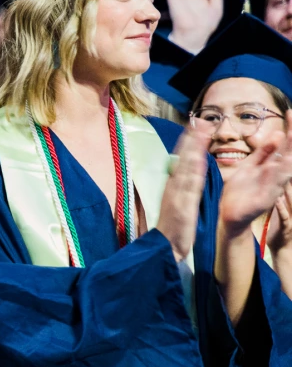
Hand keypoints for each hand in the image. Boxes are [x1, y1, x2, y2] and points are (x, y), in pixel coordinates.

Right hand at [158, 126, 210, 260]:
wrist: (165, 247)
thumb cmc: (172, 229)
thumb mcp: (175, 205)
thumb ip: (178, 190)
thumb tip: (182, 176)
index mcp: (173, 186)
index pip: (181, 160)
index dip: (187, 143)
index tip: (194, 127)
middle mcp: (174, 186)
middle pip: (183, 158)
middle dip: (191, 139)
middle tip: (199, 119)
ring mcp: (177, 194)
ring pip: (187, 166)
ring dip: (194, 147)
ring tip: (201, 130)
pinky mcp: (183, 204)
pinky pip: (190, 184)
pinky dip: (194, 169)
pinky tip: (199, 157)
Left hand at [219, 111, 291, 235]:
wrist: (228, 214)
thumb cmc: (240, 190)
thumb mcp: (250, 166)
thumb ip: (263, 152)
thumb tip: (278, 133)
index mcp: (271, 166)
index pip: (283, 145)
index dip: (288, 130)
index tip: (290, 111)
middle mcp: (275, 176)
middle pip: (288, 155)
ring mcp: (272, 188)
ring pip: (285, 171)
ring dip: (289, 157)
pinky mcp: (264, 200)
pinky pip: (272, 188)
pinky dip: (275, 177)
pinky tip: (277, 167)